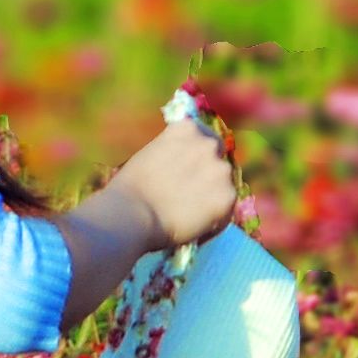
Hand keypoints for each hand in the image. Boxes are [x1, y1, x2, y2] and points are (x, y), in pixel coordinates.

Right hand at [111, 117, 236, 250]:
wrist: (131, 214)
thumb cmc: (129, 189)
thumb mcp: (151, 155)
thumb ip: (173, 154)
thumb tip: (183, 167)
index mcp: (187, 128)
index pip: (203, 139)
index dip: (197, 158)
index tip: (189, 173)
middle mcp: (208, 143)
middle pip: (218, 160)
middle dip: (208, 176)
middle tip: (192, 197)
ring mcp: (221, 169)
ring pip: (224, 185)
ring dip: (212, 197)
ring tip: (190, 216)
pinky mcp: (228, 196)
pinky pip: (226, 210)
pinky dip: (214, 220)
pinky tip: (195, 229)